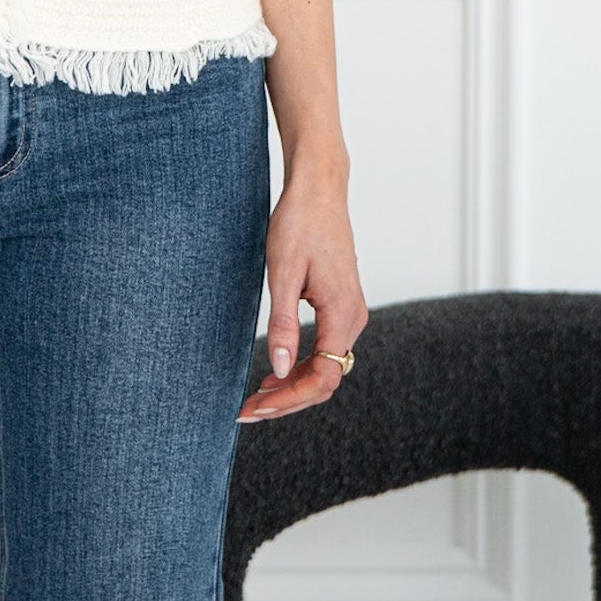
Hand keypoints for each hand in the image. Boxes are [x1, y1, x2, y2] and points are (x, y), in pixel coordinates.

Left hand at [237, 168, 367, 422]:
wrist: (319, 189)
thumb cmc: (299, 223)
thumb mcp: (283, 272)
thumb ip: (282, 323)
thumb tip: (281, 369)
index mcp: (342, 314)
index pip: (322, 379)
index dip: (289, 400)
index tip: (254, 408)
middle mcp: (353, 319)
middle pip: (325, 379)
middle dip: (287, 400)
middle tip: (247, 411)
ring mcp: (349, 312)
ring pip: (326, 366)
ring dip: (294, 385)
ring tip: (257, 396)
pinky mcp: (340, 304)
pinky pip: (326, 348)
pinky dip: (302, 365)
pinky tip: (276, 370)